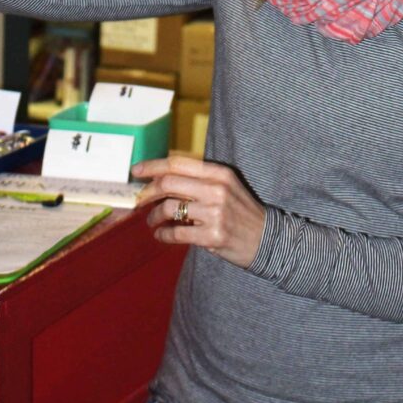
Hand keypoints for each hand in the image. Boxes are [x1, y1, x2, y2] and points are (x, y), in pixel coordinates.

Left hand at [132, 155, 265, 268]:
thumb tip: (162, 178)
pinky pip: (176, 232)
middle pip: (169, 183)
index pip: (178, 163)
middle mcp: (216, 189)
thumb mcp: (226, 186)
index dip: (153, 165)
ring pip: (169, 208)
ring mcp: (215, 213)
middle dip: (148, 192)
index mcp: (219, 173)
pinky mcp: (212, 236)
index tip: (136, 170)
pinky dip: (163, 234)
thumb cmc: (241, 211)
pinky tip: (162, 235)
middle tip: (140, 200)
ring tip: (153, 221)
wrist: (266, 239)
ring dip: (154, 215)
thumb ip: (199, 180)